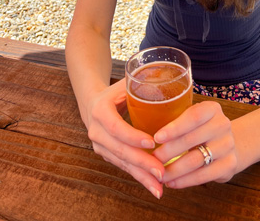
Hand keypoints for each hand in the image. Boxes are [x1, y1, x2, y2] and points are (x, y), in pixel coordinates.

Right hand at [86, 78, 165, 198]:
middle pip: (120, 150)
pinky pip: (123, 166)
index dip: (133, 136)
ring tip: (159, 187)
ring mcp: (100, 145)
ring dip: (141, 176)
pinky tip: (152, 185)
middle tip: (161, 172)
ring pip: (122, 162)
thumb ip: (142, 80)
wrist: (92, 101)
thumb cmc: (115, 89)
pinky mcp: (106, 154)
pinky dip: (138, 176)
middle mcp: (96, 130)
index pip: (116, 127)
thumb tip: (168, 73)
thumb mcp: (124, 82)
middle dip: (142, 163)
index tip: (152, 143)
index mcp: (100, 110)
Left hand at [152, 101, 237, 188]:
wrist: (229, 143)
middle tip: (152, 160)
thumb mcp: (193, 118)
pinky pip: (203, 175)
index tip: (157, 138)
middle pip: (191, 140)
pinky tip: (172, 182)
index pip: (193, 116)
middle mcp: (222, 124)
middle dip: (168, 152)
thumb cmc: (201, 129)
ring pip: (195, 160)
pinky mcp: (229, 164)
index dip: (174, 128)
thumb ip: (177, 120)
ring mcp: (228, 145)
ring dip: (174, 170)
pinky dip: (184, 181)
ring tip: (159, 174)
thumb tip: (146, 131)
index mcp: (212, 109)